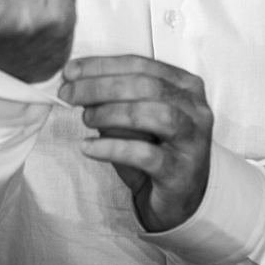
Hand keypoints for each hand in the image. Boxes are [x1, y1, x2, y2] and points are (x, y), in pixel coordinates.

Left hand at [59, 56, 212, 231]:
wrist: (181, 200)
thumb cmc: (155, 151)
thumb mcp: (135, 119)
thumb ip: (116, 98)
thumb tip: (77, 82)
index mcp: (185, 86)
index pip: (141, 65)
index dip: (103, 66)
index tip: (71, 71)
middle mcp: (195, 109)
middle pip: (146, 86)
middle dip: (101, 86)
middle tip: (69, 93)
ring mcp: (192, 140)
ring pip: (152, 114)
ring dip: (111, 113)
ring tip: (85, 118)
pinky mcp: (181, 171)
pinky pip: (144, 154)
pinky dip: (112, 148)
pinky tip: (88, 147)